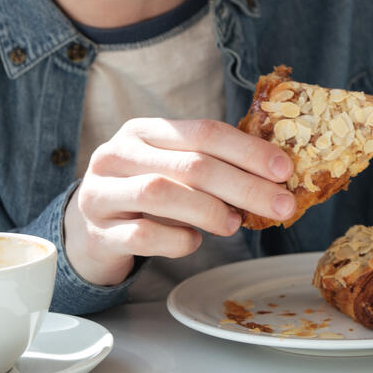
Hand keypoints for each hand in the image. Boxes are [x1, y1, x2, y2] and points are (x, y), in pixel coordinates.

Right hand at [64, 118, 295, 286]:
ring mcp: (102, 193)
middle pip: (191, 164)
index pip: (205, 132)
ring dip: (210, 210)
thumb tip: (275, 180)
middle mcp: (118, 155)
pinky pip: (143, 235)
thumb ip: (212, 166)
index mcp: (145, 131)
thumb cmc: (144, 193)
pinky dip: (177, 240)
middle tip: (281, 205)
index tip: (284, 170)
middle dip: (244, 186)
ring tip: (235, 224)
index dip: (248, 150)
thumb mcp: (172, 168)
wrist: (89, 230)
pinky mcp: (98, 233)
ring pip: (161, 193)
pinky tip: (194, 241)